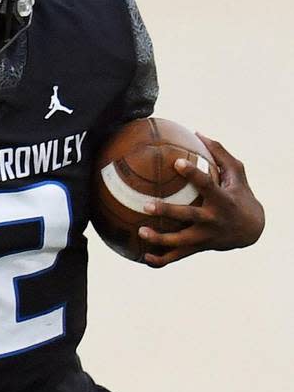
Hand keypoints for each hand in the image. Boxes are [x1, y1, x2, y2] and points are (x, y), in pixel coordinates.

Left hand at [139, 133, 264, 267]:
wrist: (251, 230)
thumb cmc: (240, 194)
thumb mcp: (237, 173)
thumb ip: (219, 153)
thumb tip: (197, 132)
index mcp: (222, 199)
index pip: (206, 185)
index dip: (193, 174)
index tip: (176, 163)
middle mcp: (213, 219)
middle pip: (188, 216)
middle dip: (168, 211)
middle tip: (146, 204)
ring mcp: (205, 236)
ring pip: (180, 241)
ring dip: (160, 239)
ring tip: (141, 231)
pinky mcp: (198, 247)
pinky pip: (177, 257)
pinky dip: (161, 260)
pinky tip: (144, 257)